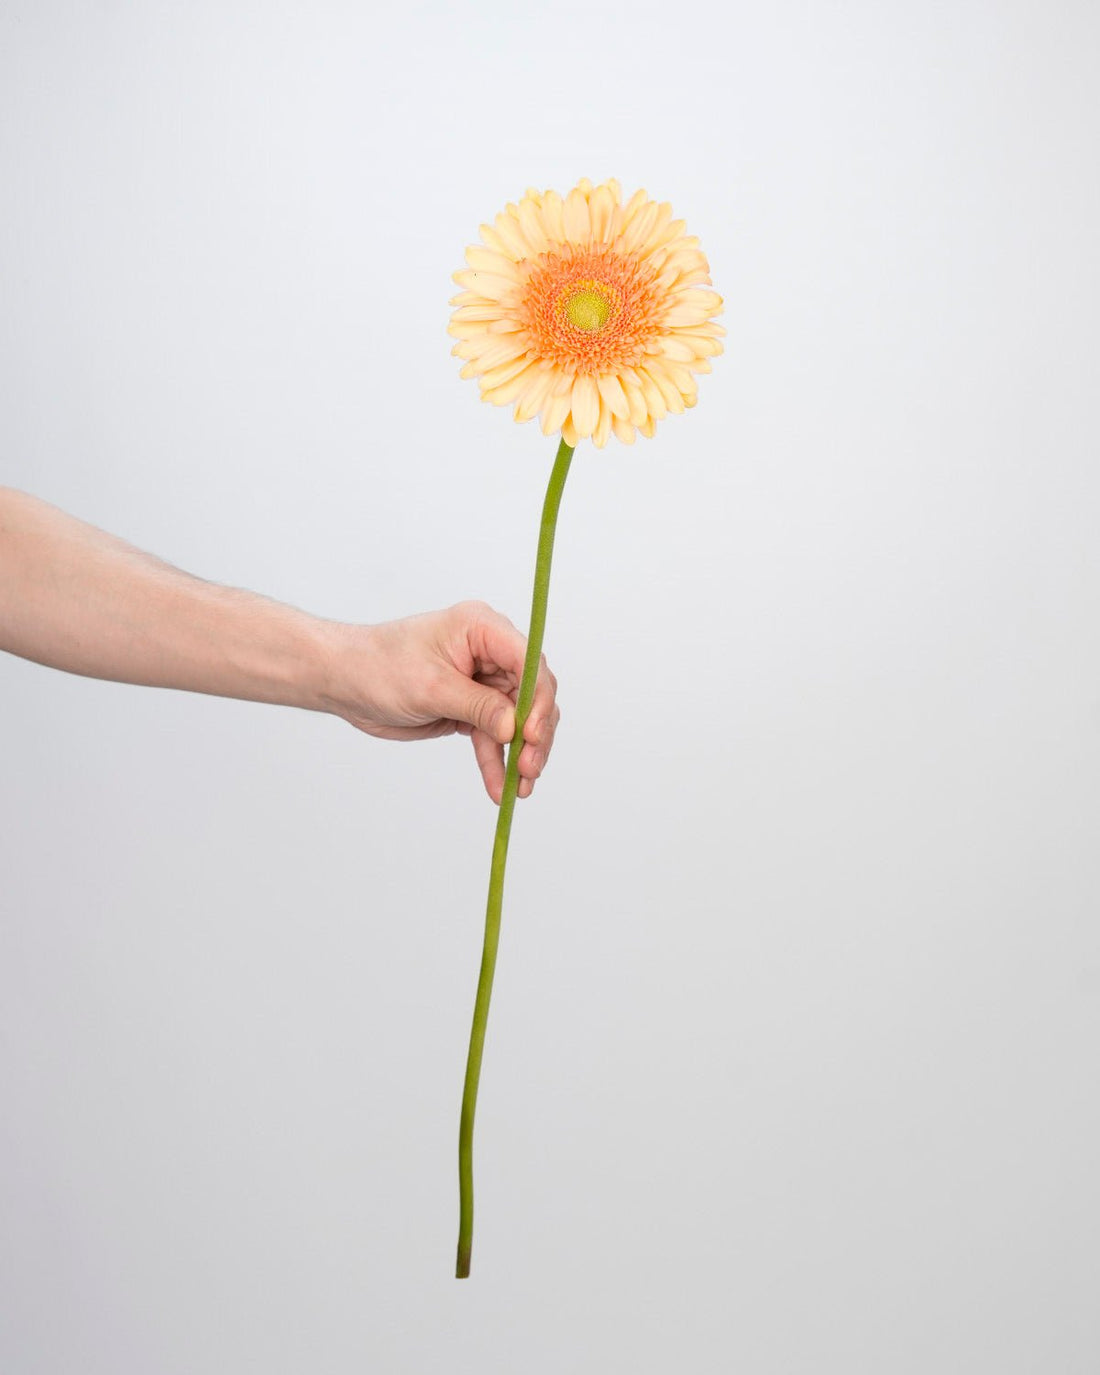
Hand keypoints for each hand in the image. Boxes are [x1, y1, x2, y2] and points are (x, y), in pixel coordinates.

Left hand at [323, 600, 559, 802]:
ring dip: (521, 753)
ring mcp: (482, 681)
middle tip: (530, 768)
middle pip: (531, 694)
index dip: (538, 698)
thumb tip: (515, 727)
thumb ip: (478, 706)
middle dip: (535, 733)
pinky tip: (499, 787)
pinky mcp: (471, 707)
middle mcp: (489, 651)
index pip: (528, 660)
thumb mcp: (431, 687)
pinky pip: (494, 736)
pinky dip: (497, 761)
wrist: (345, 682)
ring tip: (521, 786)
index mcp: (482, 628)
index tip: (532, 733)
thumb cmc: (378, 667)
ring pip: (518, 720)